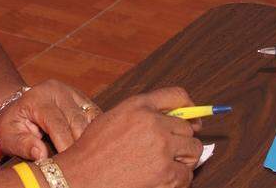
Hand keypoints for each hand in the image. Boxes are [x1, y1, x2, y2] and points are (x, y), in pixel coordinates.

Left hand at [0, 80, 99, 160]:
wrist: (18, 107)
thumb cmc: (13, 124)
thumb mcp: (8, 136)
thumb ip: (23, 145)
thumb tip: (41, 155)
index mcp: (38, 98)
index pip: (57, 124)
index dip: (65, 145)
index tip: (68, 164)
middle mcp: (58, 91)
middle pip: (77, 120)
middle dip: (79, 144)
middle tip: (80, 164)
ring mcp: (72, 92)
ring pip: (90, 117)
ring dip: (89, 138)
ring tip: (87, 157)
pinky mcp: (83, 98)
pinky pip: (95, 115)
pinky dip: (94, 131)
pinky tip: (91, 146)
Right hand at [55, 87, 203, 187]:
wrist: (81, 178)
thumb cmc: (92, 152)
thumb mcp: (113, 119)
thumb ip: (141, 114)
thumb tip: (174, 120)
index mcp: (138, 106)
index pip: (177, 95)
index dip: (190, 107)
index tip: (193, 118)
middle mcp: (153, 122)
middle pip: (188, 128)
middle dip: (182, 141)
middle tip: (171, 152)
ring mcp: (161, 147)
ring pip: (193, 150)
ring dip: (184, 160)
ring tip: (166, 166)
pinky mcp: (166, 172)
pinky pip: (187, 175)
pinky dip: (179, 180)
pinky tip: (162, 180)